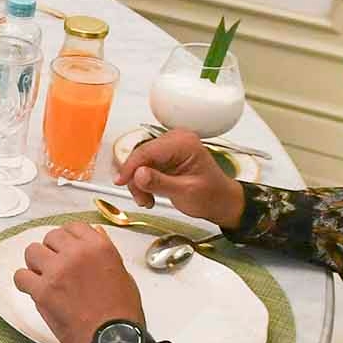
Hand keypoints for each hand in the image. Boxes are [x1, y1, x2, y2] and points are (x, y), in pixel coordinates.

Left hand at [13, 222, 144, 342]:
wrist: (114, 340)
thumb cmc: (122, 312)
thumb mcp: (122, 274)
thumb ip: (105, 252)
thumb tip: (95, 233)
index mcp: (98, 247)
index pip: (73, 227)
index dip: (68, 239)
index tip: (67, 249)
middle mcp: (76, 254)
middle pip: (51, 237)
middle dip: (52, 251)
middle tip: (57, 267)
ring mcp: (57, 271)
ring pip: (32, 252)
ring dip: (36, 263)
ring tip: (44, 277)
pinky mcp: (43, 291)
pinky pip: (21, 276)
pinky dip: (25, 282)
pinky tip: (34, 290)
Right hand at [116, 129, 245, 231]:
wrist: (222, 202)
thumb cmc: (211, 196)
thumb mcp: (185, 192)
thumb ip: (160, 182)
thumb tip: (138, 174)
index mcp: (184, 143)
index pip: (147, 150)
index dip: (130, 167)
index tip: (120, 182)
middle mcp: (176, 140)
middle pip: (141, 156)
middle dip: (136, 179)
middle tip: (142, 198)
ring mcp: (170, 147)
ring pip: (140, 162)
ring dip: (138, 183)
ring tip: (148, 200)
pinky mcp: (165, 156)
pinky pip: (144, 166)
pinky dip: (143, 182)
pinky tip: (150, 194)